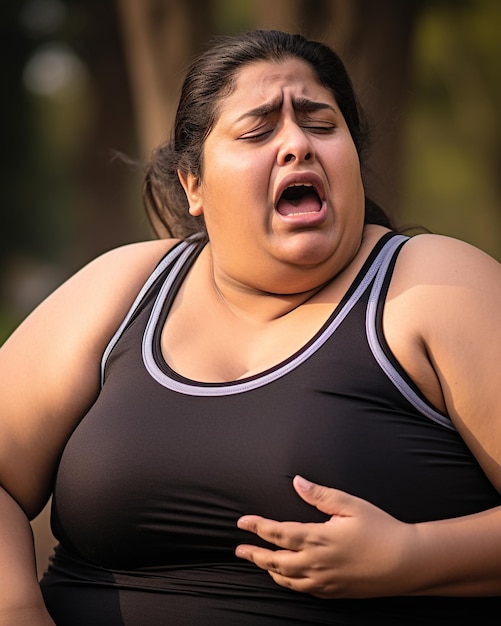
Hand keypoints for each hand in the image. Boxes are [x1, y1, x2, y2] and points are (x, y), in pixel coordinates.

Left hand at [235, 475, 417, 598]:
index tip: (241, 523)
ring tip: (258, 562)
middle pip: (275, 561)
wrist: (407, 563)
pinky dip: (288, 583)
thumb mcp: (350, 505)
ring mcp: (325, 581)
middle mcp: (316, 563)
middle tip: (238, 550)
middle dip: (254, 554)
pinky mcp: (335, 592)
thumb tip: (297, 482)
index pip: (277, 533)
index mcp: (318, 538)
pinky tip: (286, 578)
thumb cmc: (381, 529)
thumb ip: (320, 495)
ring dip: (268, 570)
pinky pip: (303, 590)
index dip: (257, 527)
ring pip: (287, 579)